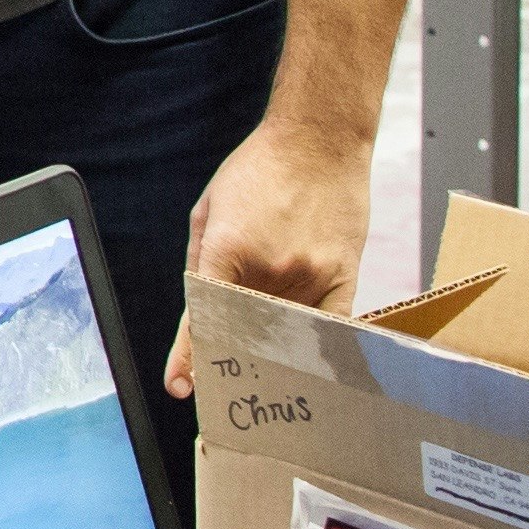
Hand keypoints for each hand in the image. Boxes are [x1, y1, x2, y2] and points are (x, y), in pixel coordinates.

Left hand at [163, 117, 375, 398]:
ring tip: (262, 379)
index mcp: (227, 251)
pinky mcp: (345, 276)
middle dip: (230, 363)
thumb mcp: (208, 212)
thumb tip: (198, 314)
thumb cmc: (257, 172)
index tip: (183, 387)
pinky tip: (304, 363)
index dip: (191, 358)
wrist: (318, 140)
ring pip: (287, 337)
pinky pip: (331, 330)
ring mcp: (312, 276)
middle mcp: (270, 270)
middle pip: (245, 336)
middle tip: (221, 386)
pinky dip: (315, 348)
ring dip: (272, 359)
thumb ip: (202, 265)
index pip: (204, 319)